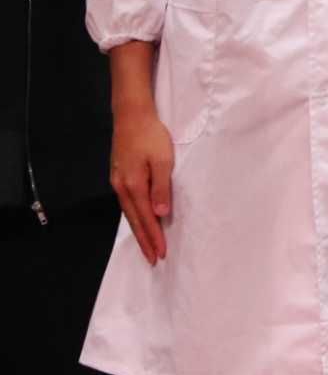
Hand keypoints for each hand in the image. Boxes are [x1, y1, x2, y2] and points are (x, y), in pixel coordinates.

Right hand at [110, 107, 174, 265]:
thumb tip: (160, 214)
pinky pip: (127, 204)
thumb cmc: (151, 135)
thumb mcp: (163, 160)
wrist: (131, 116)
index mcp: (133, 186)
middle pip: (134, 220)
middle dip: (145, 241)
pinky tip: (138, 221)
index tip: (160, 253)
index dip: (154, 237)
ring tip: (147, 246)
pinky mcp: (119, 176)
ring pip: (129, 213)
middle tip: (153, 259)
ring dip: (139, 230)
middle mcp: (122, 188)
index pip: (146, 218)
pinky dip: (134, 217)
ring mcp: (118, 182)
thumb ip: (161, 187)